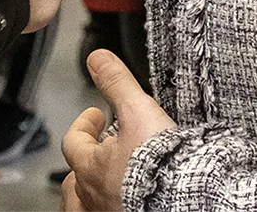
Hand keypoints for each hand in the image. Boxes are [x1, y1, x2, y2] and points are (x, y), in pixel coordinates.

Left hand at [63, 50, 176, 211]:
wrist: (182, 200)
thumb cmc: (159, 166)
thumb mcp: (138, 111)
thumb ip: (116, 83)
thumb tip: (98, 60)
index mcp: (91, 166)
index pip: (74, 141)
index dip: (84, 125)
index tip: (95, 115)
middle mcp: (93, 194)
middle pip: (76, 176)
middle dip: (87, 160)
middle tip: (101, 148)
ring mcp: (108, 211)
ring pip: (86, 202)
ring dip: (92, 188)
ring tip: (104, 180)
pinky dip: (110, 205)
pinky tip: (121, 201)